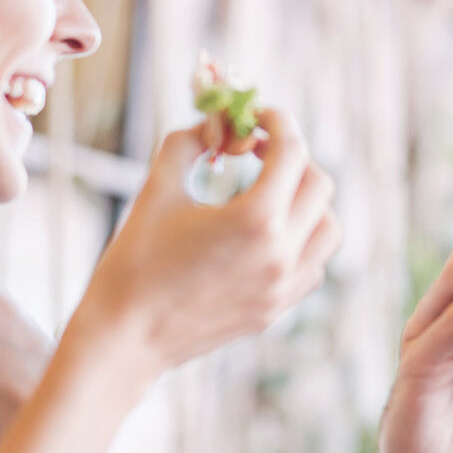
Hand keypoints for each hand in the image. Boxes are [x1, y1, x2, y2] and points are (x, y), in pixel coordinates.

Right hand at [77, 107, 340, 372]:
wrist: (125, 337)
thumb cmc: (134, 260)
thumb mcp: (158, 188)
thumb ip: (190, 142)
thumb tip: (216, 125)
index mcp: (255, 219)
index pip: (293, 151)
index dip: (278, 121)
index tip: (257, 115)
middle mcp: (281, 254)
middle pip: (319, 185)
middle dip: (292, 157)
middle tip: (257, 150)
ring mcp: (283, 287)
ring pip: (328, 228)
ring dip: (306, 201)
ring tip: (268, 192)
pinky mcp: (276, 309)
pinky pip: (312, 265)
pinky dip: (301, 240)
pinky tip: (264, 234)